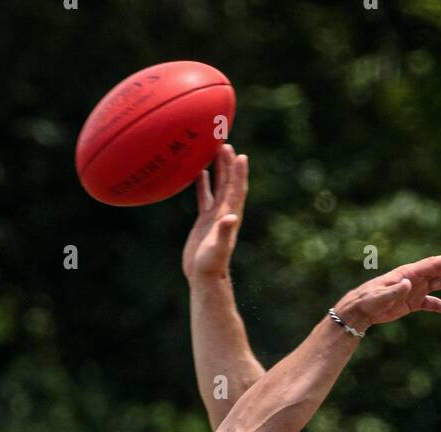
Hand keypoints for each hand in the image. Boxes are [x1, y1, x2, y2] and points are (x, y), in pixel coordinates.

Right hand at [182, 143, 248, 281]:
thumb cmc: (211, 265)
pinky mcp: (204, 221)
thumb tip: (232, 217)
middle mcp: (224, 213)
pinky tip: (200, 173)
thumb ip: (224, 232)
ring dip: (219, 170)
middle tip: (226, 144)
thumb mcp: (217, 248)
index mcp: (228, 216)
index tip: (240, 156)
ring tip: (216, 150)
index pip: (236, 190)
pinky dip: (204, 184)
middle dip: (229, 164)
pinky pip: (205, 197)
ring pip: (218, 187)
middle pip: (228, 184)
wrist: (204, 277)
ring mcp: (214, 216)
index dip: (239, 173)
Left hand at [334, 251, 440, 331]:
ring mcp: (416, 290)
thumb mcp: (380, 296)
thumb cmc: (368, 300)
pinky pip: (434, 304)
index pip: (433, 264)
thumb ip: (394, 290)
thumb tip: (408, 283)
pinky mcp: (414, 303)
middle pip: (440, 270)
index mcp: (408, 273)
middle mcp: (415, 279)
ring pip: (440, 285)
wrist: (361, 310)